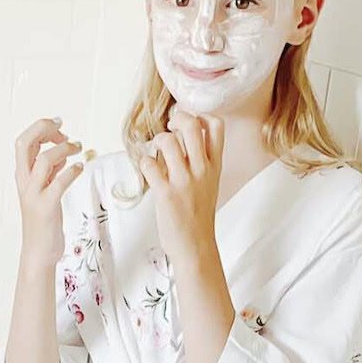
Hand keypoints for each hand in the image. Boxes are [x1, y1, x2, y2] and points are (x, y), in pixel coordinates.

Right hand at [15, 116, 83, 269]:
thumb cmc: (43, 222)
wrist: (38, 253)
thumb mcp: (45, 191)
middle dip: (44, 129)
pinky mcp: (47, 207)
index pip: (23, 141)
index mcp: (22, 177)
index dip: (40, 128)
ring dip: (65, 148)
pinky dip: (72, 171)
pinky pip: (59, 182)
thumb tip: (63, 153)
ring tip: (79, 148)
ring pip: (44, 160)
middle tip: (64, 130)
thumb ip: (50, 172)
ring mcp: (34, 195)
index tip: (59, 127)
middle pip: (25, 143)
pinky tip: (81, 168)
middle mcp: (25, 183)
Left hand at [139, 110, 223, 265]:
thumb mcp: (210, 184)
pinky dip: (144, 161)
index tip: (190, 122)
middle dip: (177, 118)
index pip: (216, 126)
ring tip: (157, 148)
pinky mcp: (166, 193)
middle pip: (192, 126)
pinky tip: (148, 169)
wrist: (196, 246)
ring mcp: (184, 181)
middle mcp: (201, 169)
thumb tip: (183, 143)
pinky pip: (150, 164)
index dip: (201, 116)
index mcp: (214, 166)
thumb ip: (202, 163)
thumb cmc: (199, 216)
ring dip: (159, 139)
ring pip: (169, 141)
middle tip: (170, 126)